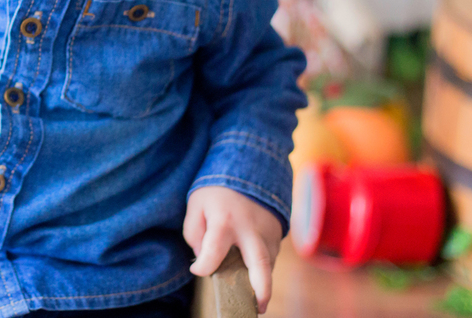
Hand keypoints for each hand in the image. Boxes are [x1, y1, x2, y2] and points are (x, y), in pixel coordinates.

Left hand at [183, 186, 281, 312]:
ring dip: (261, 283)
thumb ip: (194, 233)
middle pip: (260, 264)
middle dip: (261, 290)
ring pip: (268, 265)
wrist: (249, 167)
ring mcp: (268, 233)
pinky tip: (253, 275)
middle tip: (257, 308)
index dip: (203, 267)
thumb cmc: (217, 191)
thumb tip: (202, 258)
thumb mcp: (196, 205)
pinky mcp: (278, 235)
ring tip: (252, 298)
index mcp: (225, 220)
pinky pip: (271, 258)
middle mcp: (250, 229)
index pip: (214, 253)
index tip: (198, 270)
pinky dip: (262, 269)